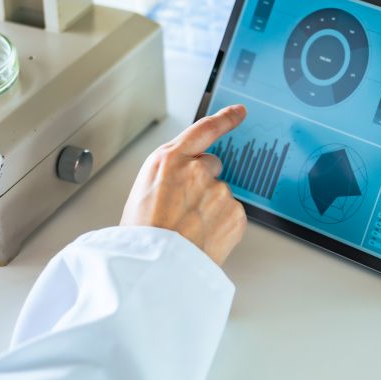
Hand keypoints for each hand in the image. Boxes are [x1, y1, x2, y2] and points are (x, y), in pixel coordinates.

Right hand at [121, 105, 247, 265]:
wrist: (156, 267)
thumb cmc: (141, 235)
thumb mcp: (142, 192)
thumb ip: (168, 178)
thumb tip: (181, 184)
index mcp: (169, 160)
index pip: (203, 130)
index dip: (225, 119)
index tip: (239, 112)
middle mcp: (197, 169)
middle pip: (212, 167)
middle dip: (204, 184)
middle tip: (186, 210)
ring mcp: (219, 190)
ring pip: (221, 196)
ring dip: (211, 210)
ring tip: (189, 231)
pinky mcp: (235, 213)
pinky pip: (232, 216)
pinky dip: (222, 227)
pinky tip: (203, 238)